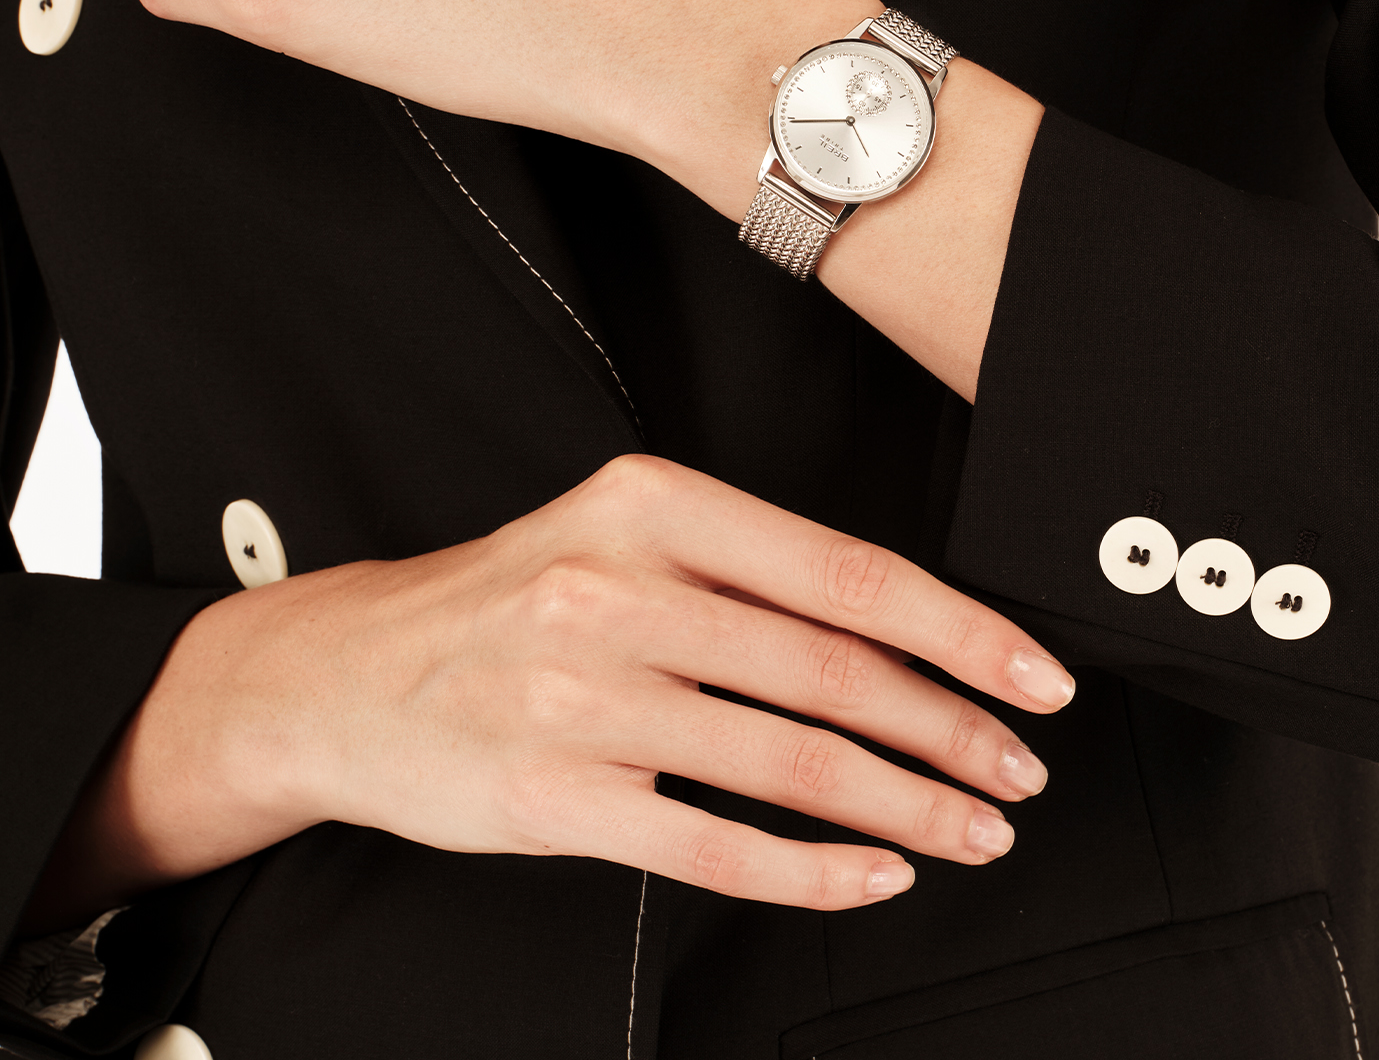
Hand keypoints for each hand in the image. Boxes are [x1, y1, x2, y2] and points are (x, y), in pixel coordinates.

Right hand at [37, 457, 1075, 921]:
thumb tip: (900, 628)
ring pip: (791, 762)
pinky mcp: (558, 796)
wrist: (347, 672)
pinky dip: (813, 869)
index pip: (845, 571)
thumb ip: (741, 566)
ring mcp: (586, 696)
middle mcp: (621, 589)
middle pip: (834, 670)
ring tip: (971, 828)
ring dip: (905, 805)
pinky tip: (871, 875)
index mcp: (653, 503)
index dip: (960, 631)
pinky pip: (716, 844)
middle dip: (951, 729)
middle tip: (1017, 768)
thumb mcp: (615, 531)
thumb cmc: (505, 598)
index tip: (1032, 676)